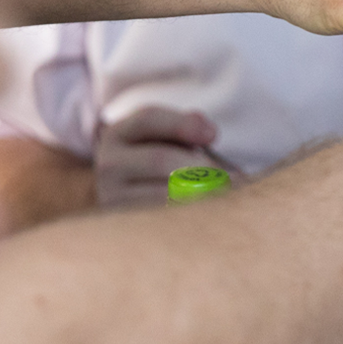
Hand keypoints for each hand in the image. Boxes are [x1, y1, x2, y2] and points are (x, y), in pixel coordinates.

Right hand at [94, 106, 237, 208]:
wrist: (117, 196)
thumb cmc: (152, 160)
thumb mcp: (160, 136)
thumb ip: (184, 127)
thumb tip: (208, 131)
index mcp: (118, 134)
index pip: (148, 119)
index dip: (184, 125)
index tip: (213, 136)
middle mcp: (108, 165)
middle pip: (160, 159)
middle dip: (201, 166)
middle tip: (233, 177)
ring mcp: (112, 197)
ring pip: (165, 193)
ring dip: (202, 193)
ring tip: (229, 194)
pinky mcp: (125, 224)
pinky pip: (166, 218)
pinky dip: (194, 213)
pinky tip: (213, 212)